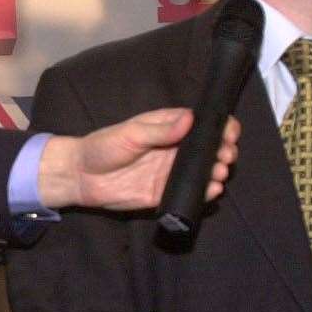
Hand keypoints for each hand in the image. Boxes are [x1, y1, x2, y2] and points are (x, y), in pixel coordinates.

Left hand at [36, 109, 239, 210]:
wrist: (82, 177)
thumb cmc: (104, 146)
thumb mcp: (131, 134)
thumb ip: (160, 130)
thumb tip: (190, 119)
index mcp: (170, 127)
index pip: (204, 124)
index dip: (221, 127)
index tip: (228, 134)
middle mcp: (176, 148)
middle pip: (210, 149)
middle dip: (224, 151)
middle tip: (225, 156)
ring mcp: (172, 171)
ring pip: (204, 171)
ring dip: (217, 172)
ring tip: (219, 173)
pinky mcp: (166, 192)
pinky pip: (191, 192)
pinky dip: (205, 192)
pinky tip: (211, 190)